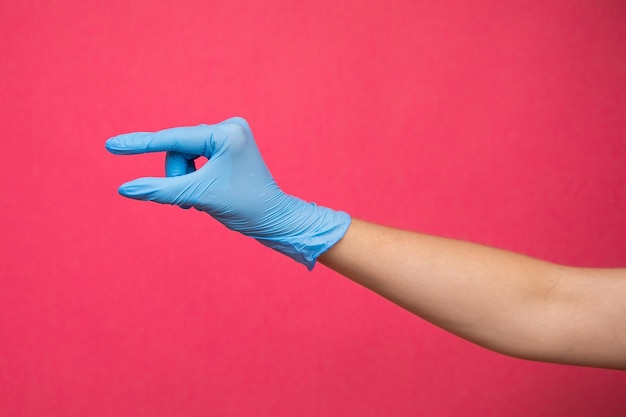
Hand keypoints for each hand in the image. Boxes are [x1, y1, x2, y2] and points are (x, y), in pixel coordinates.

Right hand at [105, 117, 350, 268]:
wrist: (275, 220)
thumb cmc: (244, 207)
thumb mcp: (197, 197)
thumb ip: (159, 191)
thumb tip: (125, 189)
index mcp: (227, 133)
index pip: (174, 138)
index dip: (140, 144)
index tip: (111, 146)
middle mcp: (230, 128)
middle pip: (179, 150)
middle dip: (178, 177)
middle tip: (188, 203)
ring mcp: (230, 137)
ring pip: (185, 157)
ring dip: (185, 181)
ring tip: (198, 202)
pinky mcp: (229, 147)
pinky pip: (196, 160)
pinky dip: (193, 179)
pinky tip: (205, 195)